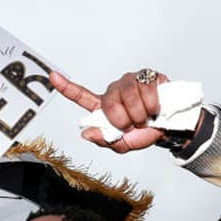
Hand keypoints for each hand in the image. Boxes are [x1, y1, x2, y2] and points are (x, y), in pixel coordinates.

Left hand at [50, 69, 171, 152]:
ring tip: (145, 118)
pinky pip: (146, 89)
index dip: (66, 87)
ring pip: (128, 95)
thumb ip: (105, 140)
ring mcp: (131, 81)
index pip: (81, 96)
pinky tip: (155, 108)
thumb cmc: (143, 134)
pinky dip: (152, 104)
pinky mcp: (148, 76)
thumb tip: (86, 133)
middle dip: (123, 120)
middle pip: (109, 103)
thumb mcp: (123, 145)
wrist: (169, 129)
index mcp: (104, 107)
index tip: (52, 76)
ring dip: (139, 114)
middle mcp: (115, 91)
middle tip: (133, 126)